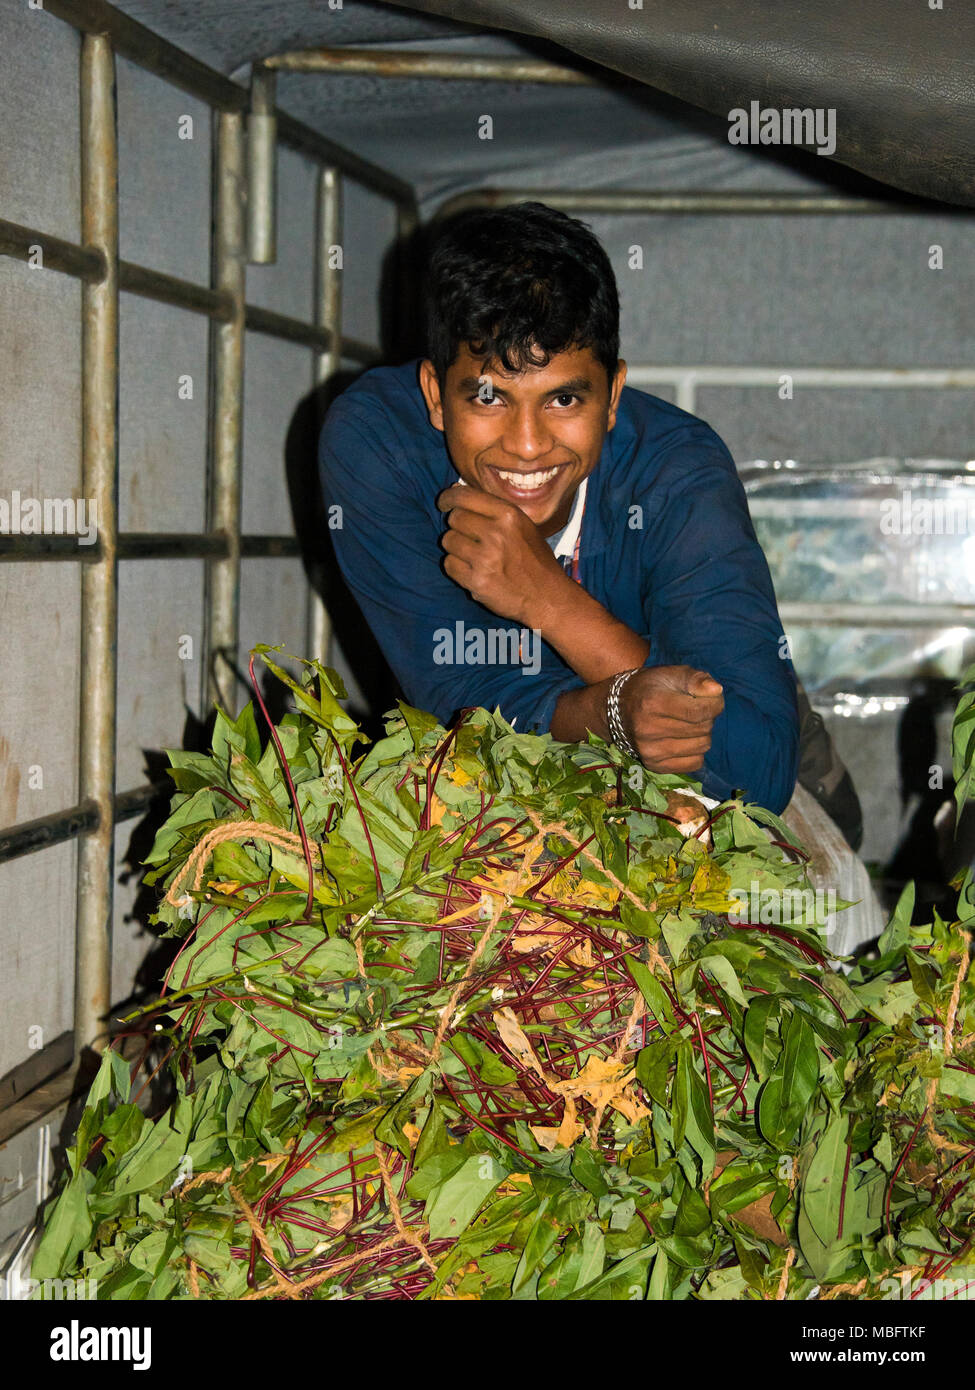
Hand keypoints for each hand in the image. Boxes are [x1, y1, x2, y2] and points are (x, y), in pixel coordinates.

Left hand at [435, 482, 569, 624]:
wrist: (546, 597)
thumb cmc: (535, 560)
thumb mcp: (523, 525)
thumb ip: (492, 510)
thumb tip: (455, 491)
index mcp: (509, 515)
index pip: (465, 496)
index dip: (449, 498)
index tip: (444, 502)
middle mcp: (496, 534)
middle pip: (454, 518)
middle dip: (457, 525)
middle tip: (469, 536)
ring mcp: (484, 559)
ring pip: (448, 540)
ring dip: (456, 547)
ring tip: (473, 555)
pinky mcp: (476, 581)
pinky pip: (448, 564)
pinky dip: (456, 566)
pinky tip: (472, 569)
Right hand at [619, 666, 723, 773]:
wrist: (620, 708)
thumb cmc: (651, 687)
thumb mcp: (673, 673)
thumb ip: (697, 679)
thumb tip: (717, 691)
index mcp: (652, 703)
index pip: (698, 712)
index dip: (714, 705)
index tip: (713, 699)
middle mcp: (648, 730)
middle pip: (702, 729)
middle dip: (707, 717)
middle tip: (695, 710)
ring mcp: (650, 751)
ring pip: (702, 747)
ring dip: (702, 734)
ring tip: (688, 724)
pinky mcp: (654, 765)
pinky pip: (695, 763)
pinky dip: (696, 751)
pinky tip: (684, 740)